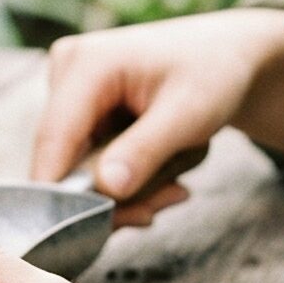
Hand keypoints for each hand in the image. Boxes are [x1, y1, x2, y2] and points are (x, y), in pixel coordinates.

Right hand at [31, 8, 283, 201]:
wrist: (229, 53)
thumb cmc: (214, 72)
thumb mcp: (189, 112)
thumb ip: (145, 150)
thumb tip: (105, 189)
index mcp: (85, 63)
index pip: (54, 140)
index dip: (62, 194)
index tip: (101, 229)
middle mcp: (66, 72)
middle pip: (64, 160)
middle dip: (110, 196)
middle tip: (160, 210)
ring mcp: (70, 90)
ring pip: (77, 167)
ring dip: (123, 192)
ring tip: (173, 190)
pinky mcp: (80, 108)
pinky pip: (89, 161)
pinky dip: (123, 178)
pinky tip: (161, 178)